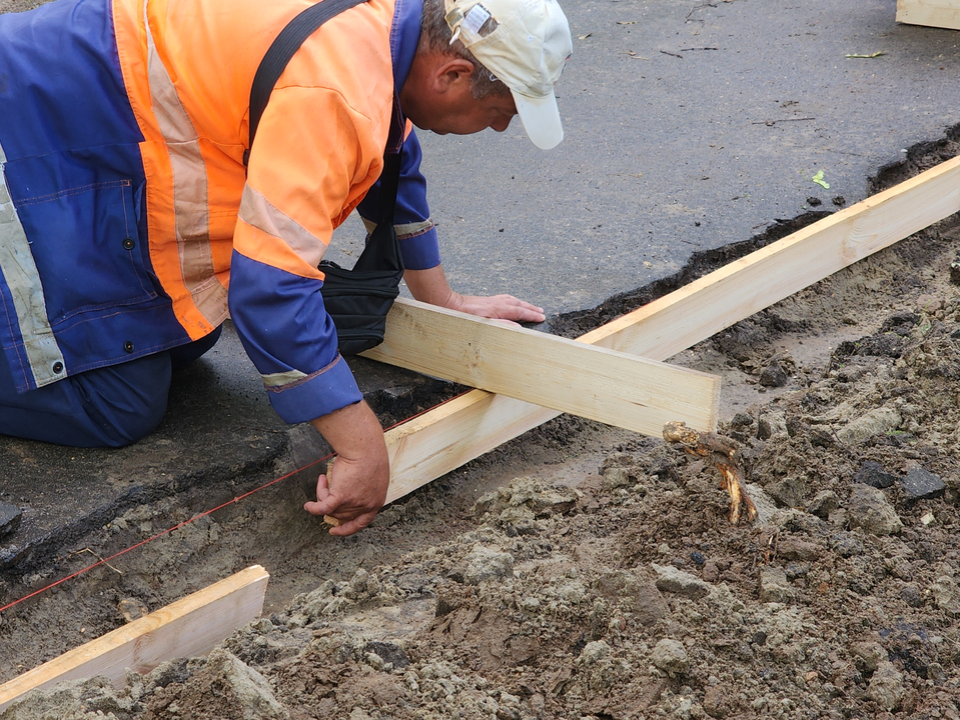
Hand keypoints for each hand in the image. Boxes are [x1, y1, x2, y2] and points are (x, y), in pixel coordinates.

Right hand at [305, 401, 389, 535]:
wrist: (365, 448)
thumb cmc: (370, 455)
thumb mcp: (373, 476)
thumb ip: (364, 488)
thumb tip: (351, 490)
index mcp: (376, 501)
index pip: (362, 522)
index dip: (349, 528)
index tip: (337, 530)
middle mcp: (365, 506)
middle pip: (341, 514)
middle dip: (332, 502)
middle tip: (327, 489)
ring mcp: (353, 503)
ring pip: (331, 508)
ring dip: (323, 494)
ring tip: (324, 479)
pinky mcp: (341, 497)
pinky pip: (322, 508)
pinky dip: (313, 508)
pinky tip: (308, 505)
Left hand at [447, 292, 544, 323]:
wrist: (448, 304)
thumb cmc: (462, 316)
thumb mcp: (482, 324)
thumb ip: (502, 325)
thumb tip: (518, 327)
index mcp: (497, 309)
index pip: (519, 311)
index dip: (531, 314)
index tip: (541, 317)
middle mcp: (496, 302)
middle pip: (518, 304)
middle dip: (531, 308)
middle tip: (541, 312)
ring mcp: (491, 300)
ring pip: (512, 300)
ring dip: (523, 304)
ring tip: (531, 307)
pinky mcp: (485, 300)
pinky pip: (505, 298)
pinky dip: (513, 301)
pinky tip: (511, 302)